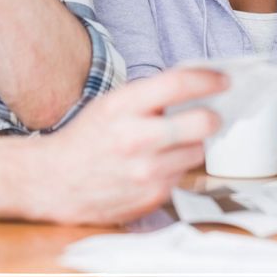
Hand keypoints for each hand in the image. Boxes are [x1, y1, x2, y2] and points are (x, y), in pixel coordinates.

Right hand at [24, 68, 226, 224]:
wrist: (52, 183)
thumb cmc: (85, 140)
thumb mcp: (110, 106)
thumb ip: (148, 97)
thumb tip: (194, 85)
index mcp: (122, 107)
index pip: (178, 84)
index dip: (208, 79)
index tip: (223, 79)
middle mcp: (136, 139)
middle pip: (203, 122)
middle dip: (212, 117)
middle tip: (210, 116)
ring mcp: (146, 172)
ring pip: (197, 152)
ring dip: (191, 145)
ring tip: (169, 144)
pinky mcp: (152, 197)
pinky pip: (181, 176)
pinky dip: (174, 169)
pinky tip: (153, 167)